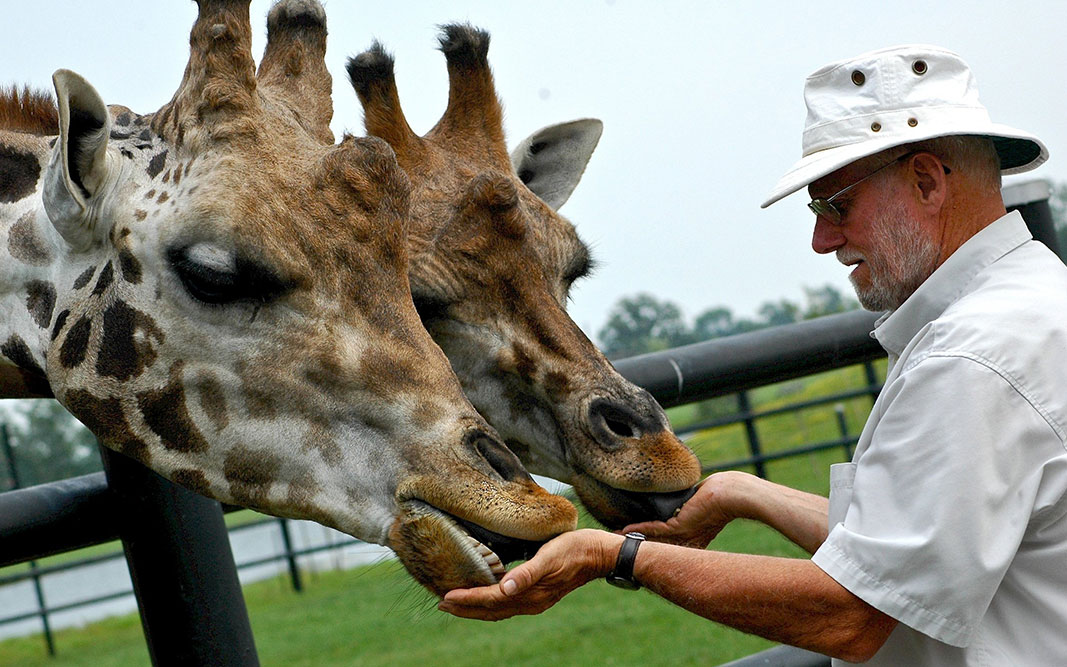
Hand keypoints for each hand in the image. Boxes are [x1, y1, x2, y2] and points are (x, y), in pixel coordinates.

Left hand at [438, 529, 618, 620]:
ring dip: (475, 607)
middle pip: (490, 610)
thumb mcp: (549, 557)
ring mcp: (535, 600)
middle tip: (441, 603)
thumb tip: (504, 588)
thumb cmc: (573, 550)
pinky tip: (487, 593)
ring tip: (456, 602)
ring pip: (498, 609)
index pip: (489, 600)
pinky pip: (508, 603)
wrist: (599, 554)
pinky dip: (491, 601)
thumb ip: (526, 574)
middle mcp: (530, 602)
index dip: (466, 599)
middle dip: (465, 608)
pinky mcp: (539, 593)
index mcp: (530, 595)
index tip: (445, 597)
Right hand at [619, 474, 733, 548]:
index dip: (648, 539)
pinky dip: (637, 529)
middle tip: (619, 544)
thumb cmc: (717, 495)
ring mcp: (682, 536)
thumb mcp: (697, 502)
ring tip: (615, 538)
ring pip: (652, 539)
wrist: (727, 495)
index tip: (632, 537)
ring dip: (633, 538)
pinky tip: (623, 530)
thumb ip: (683, 505)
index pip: (665, 540)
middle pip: (656, 543)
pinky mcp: (678, 527)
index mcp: (690, 536)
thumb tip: (676, 497)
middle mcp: (685, 540)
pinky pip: (652, 529)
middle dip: (637, 543)